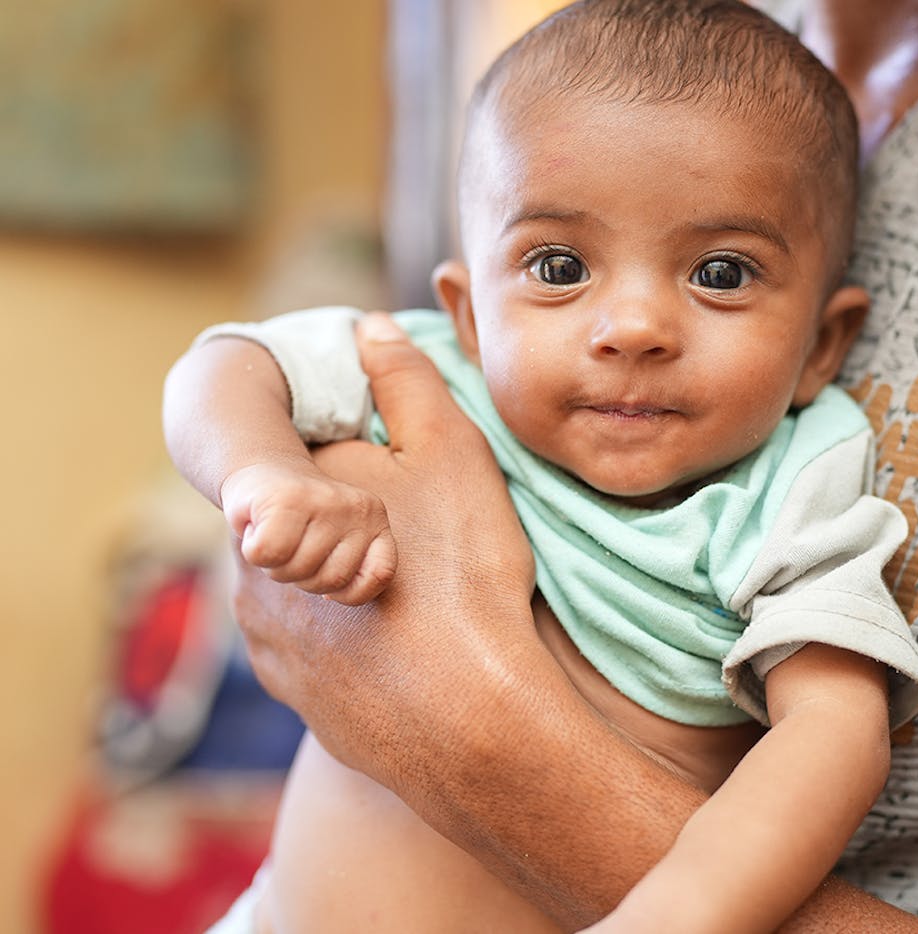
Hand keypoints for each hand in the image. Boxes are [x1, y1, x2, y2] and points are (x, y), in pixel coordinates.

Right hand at [221, 461, 396, 604]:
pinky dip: (254, 552)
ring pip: (297, 569)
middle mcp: (356, 508)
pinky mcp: (286, 499)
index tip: (327, 587)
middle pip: (331, 580)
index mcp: (375, 519)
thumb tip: (333, 595)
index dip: (350, 592)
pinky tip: (258, 531)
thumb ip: (347, 566)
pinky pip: (268, 554)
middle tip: (291, 551)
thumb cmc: (299, 520)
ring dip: (275, 567)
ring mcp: (323, 500)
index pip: (381, 573)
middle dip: (303, 578)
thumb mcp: (336, 540)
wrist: (261, 469)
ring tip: (275, 538)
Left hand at [231, 311, 535, 776]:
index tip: (398, 480)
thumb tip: (367, 327)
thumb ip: (405, 380)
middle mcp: (252, 570)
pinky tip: (406, 644)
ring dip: (344, 587)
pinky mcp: (295, 697)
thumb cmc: (458, 570)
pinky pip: (320, 650)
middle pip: (301, 527)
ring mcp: (268, 642)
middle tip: (418, 538)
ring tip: (419, 595)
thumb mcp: (449, 451)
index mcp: (278, 496)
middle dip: (347, 524)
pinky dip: (354, 642)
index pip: (300, 457)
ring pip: (305, 590)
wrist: (468, 716)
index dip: (354, 462)